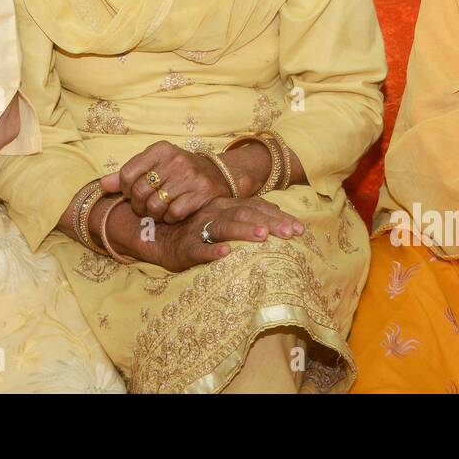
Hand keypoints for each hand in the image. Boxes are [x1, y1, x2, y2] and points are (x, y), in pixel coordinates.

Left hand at [101, 141, 240, 223]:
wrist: (217, 174)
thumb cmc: (178, 171)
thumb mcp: (154, 165)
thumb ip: (128, 174)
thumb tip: (102, 185)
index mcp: (160, 149)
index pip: (127, 174)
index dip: (125, 190)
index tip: (132, 193)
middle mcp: (175, 160)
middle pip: (139, 192)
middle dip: (139, 205)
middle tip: (146, 206)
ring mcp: (189, 176)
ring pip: (155, 206)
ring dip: (154, 214)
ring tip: (160, 210)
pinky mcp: (201, 193)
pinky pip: (173, 214)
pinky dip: (170, 218)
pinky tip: (174, 213)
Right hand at [151, 196, 303, 272]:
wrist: (158, 237)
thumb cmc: (197, 230)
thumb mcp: (223, 219)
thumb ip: (247, 217)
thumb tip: (280, 218)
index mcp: (226, 205)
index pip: (256, 207)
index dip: (278, 216)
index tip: (300, 229)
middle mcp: (215, 212)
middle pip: (245, 214)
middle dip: (269, 222)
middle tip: (290, 233)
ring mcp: (199, 229)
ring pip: (224, 227)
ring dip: (244, 230)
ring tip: (263, 235)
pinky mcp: (186, 247)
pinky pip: (199, 248)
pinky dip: (212, 250)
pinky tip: (225, 253)